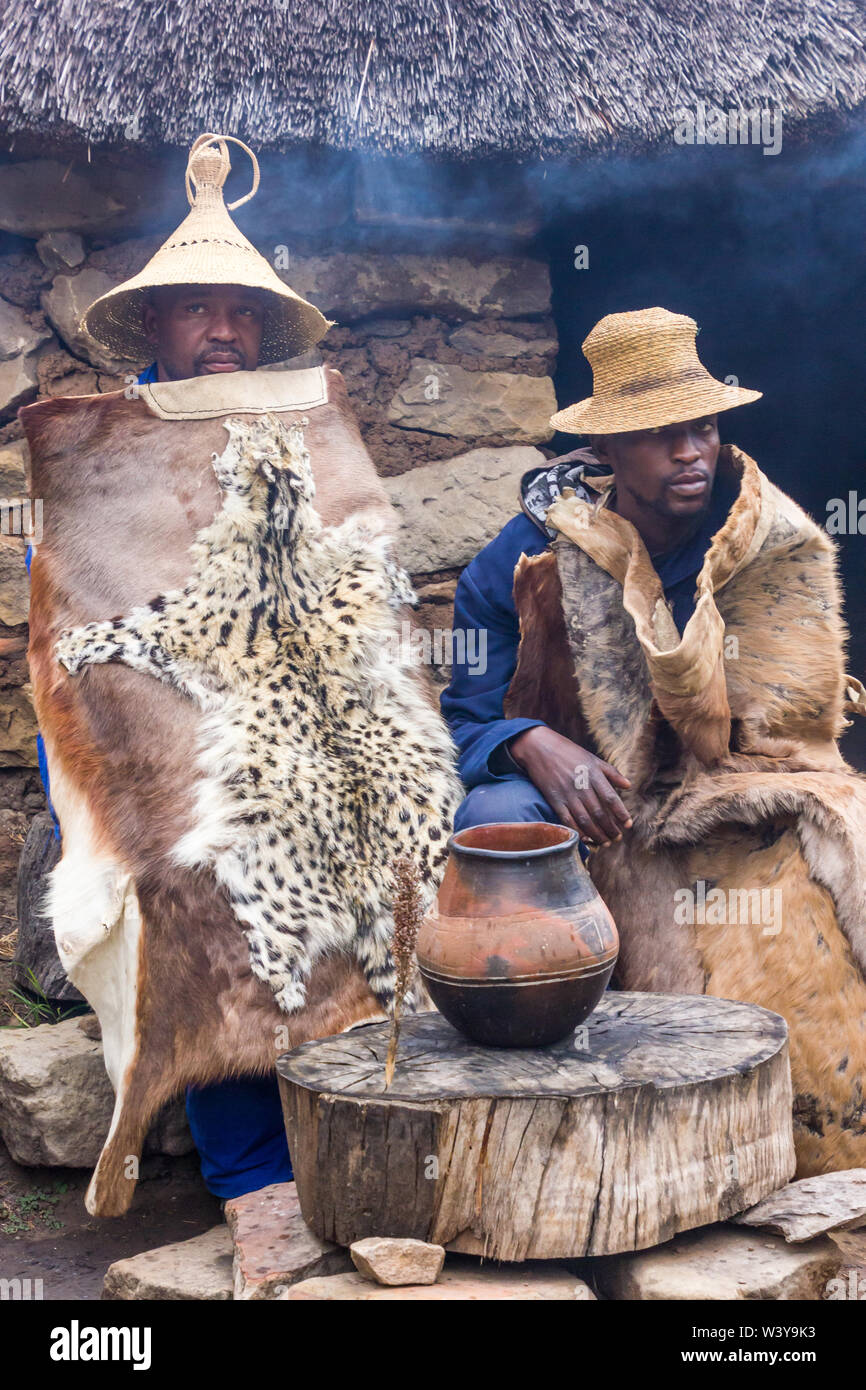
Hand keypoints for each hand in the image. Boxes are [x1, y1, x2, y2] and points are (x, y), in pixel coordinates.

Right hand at [508, 726, 631, 846]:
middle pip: (599, 814)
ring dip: (597, 834)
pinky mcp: (555, 800)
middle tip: (617, 838)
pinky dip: (577, 831)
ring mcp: (567, 794)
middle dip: (610, 829)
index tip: (628, 825)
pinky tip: (585, 838)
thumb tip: (628, 786)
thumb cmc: (569, 752)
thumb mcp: (592, 758)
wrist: (540, 748)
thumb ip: (612, 773)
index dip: (621, 814)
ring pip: (585, 820)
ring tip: (605, 842)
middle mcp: (582, 786)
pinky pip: (567, 820)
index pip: (611, 799)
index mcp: (594, 775)